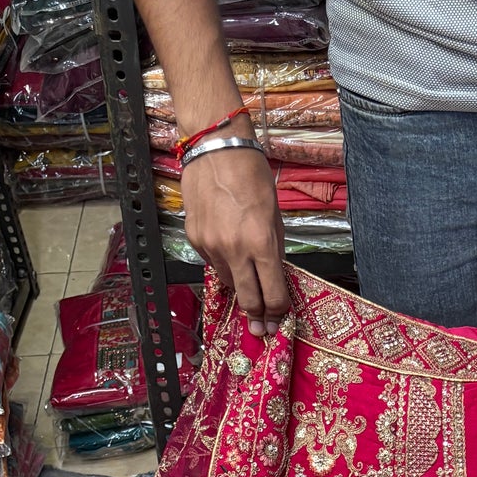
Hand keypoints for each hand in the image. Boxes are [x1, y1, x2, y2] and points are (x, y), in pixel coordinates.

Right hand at [180, 144, 288, 336]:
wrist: (215, 148)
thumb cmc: (251, 175)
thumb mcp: (275, 216)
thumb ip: (274, 251)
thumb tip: (274, 280)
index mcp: (261, 243)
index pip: (273, 294)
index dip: (279, 311)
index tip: (280, 318)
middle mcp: (234, 249)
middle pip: (249, 301)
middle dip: (259, 318)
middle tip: (263, 329)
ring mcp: (211, 246)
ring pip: (230, 284)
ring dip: (241, 288)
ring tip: (249, 288)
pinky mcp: (195, 239)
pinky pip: (213, 264)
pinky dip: (224, 266)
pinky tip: (229, 254)